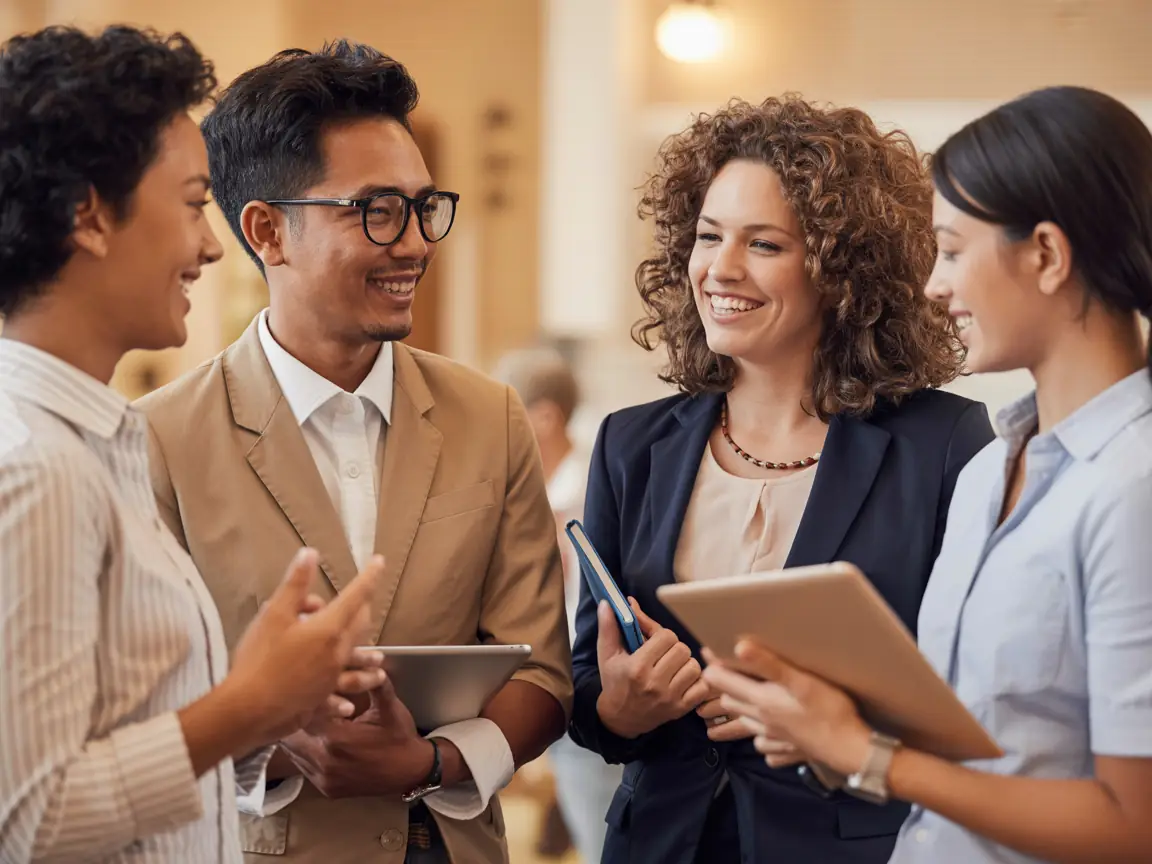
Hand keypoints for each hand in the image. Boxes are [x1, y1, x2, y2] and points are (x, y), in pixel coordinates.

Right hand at [225, 549, 383, 749]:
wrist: (249, 707)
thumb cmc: (260, 657)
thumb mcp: (274, 614)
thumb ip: (295, 584)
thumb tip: (311, 553)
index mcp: (329, 628)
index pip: (356, 595)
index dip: (369, 576)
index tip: (379, 561)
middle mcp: (338, 652)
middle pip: (360, 627)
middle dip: (365, 611)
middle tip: (366, 599)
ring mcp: (332, 678)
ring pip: (358, 665)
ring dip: (368, 661)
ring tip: (379, 661)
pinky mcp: (321, 699)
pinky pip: (339, 694)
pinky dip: (346, 695)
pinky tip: (350, 705)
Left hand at [280, 677, 436, 797]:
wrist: (410, 772)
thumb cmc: (399, 738)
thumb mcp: (389, 708)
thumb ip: (374, 684)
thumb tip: (366, 661)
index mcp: (336, 738)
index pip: (304, 716)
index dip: (302, 703)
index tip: (304, 693)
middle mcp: (325, 760)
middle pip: (292, 736)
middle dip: (295, 720)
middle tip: (298, 706)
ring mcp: (324, 778)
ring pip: (294, 754)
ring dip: (297, 737)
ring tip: (302, 722)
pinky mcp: (326, 789)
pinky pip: (303, 768)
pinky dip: (304, 754)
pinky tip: (313, 742)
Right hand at [596, 597, 709, 738]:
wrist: (619, 718)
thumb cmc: (614, 682)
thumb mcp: (607, 654)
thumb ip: (608, 627)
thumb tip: (608, 602)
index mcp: (636, 667)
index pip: (666, 636)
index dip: (662, 635)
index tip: (654, 641)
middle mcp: (654, 683)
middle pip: (682, 649)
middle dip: (674, 648)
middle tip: (664, 653)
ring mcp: (669, 698)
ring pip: (694, 667)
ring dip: (685, 664)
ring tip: (673, 666)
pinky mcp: (680, 709)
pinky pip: (702, 687)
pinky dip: (696, 681)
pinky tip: (683, 680)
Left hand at [701, 640, 871, 775]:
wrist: (851, 749)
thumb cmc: (829, 710)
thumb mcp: (801, 681)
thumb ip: (769, 664)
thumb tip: (738, 646)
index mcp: (761, 700)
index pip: (721, 682)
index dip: (713, 666)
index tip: (709, 651)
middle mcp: (761, 720)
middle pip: (730, 702)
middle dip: (723, 688)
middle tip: (723, 673)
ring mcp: (773, 738)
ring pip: (745, 724)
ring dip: (739, 712)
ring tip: (740, 702)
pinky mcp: (786, 752)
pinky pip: (764, 745)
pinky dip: (762, 738)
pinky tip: (770, 731)